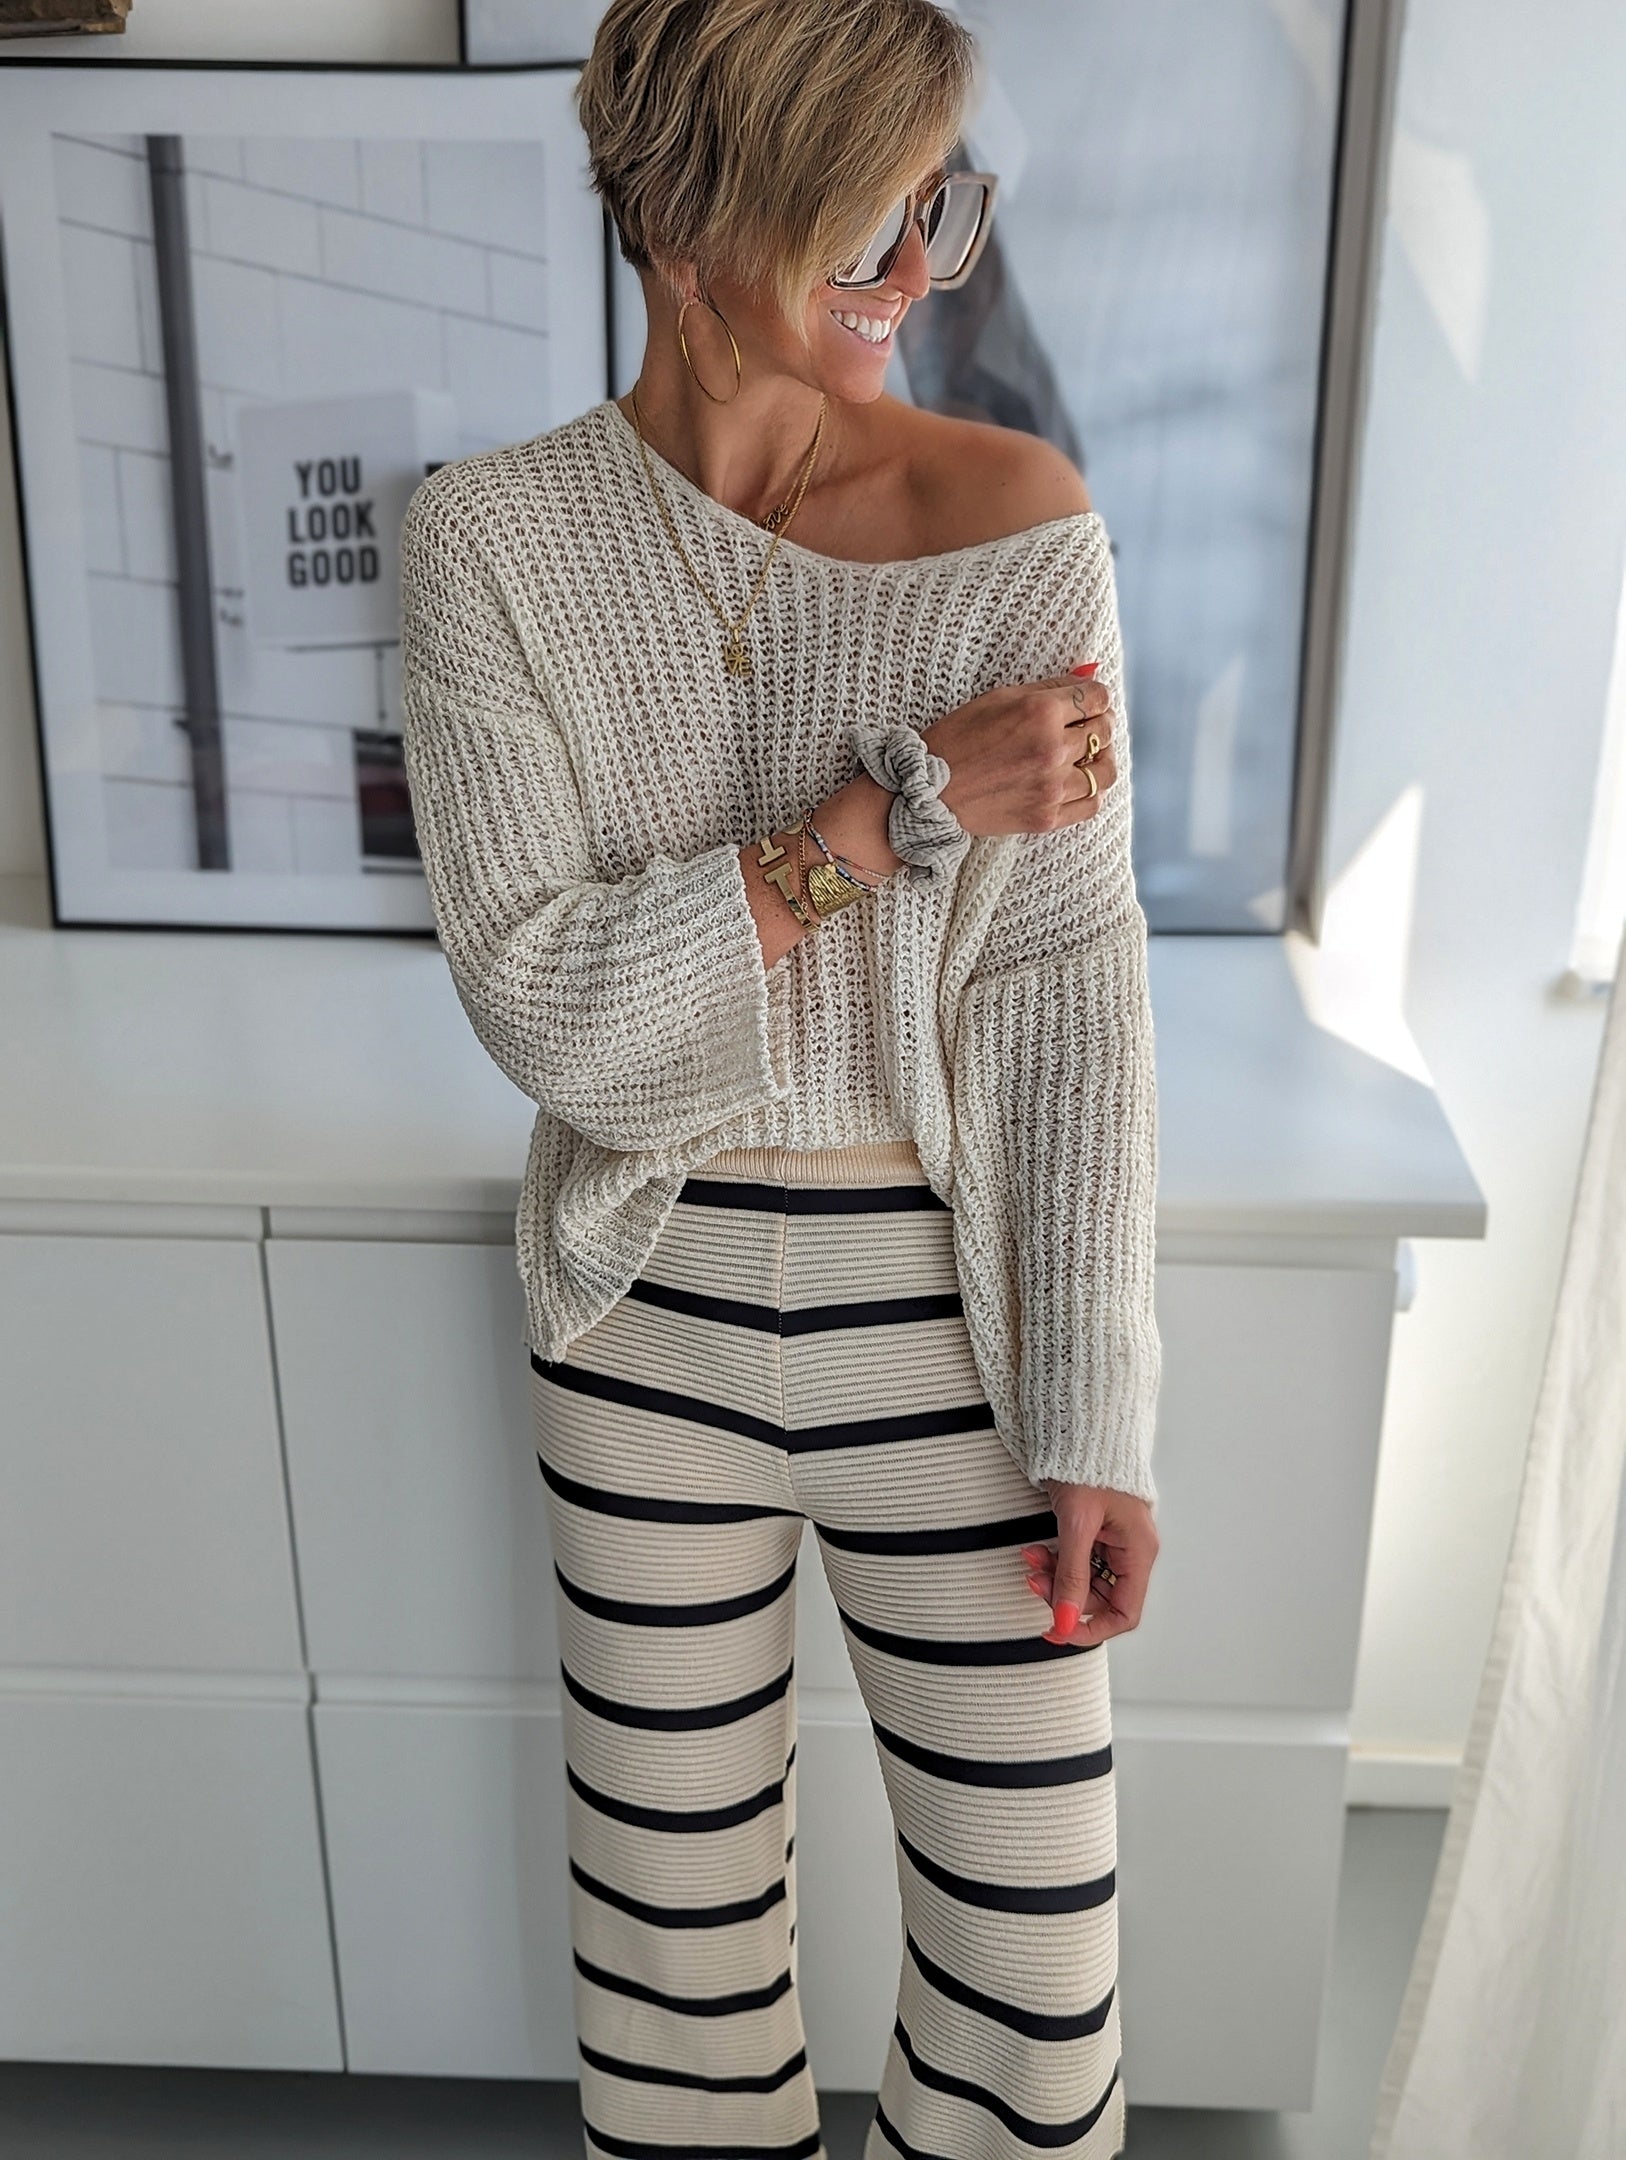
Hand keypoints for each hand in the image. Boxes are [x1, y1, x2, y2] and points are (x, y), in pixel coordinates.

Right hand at [927, 660, 1117, 839]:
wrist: (927, 791)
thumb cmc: (957, 739)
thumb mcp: (999, 698)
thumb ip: (1047, 688)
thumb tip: (1085, 676)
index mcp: (1041, 712)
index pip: (1097, 698)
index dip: (1095, 697)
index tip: (1088, 702)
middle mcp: (1053, 748)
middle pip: (1103, 731)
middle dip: (1097, 723)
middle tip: (1083, 726)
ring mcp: (1052, 786)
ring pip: (1104, 770)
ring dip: (1100, 759)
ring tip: (1084, 757)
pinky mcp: (1047, 817)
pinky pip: (1091, 804)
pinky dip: (1089, 792)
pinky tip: (1074, 784)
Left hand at [1021, 1479, 1158, 1645]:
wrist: (1082, 1425)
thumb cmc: (1089, 1465)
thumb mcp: (1077, 1523)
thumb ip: (1072, 1575)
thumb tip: (1065, 1623)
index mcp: (1139, 1551)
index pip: (1124, 1613)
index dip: (1092, 1629)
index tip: (1059, 1630)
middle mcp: (1131, 1550)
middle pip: (1100, 1598)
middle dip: (1064, 1595)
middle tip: (1033, 1580)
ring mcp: (1113, 1541)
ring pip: (1084, 1579)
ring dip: (1055, 1576)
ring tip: (1030, 1559)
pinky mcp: (1096, 1531)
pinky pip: (1077, 1559)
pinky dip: (1055, 1560)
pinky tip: (1035, 1550)